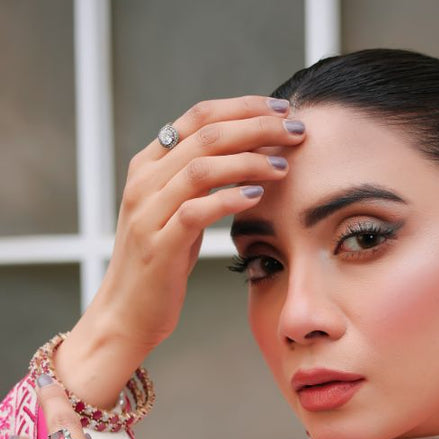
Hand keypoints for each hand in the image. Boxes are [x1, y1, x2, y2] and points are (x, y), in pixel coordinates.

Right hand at [55, 95, 305, 405]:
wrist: (126, 315)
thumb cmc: (159, 266)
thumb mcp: (177, 215)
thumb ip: (199, 185)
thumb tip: (246, 158)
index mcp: (148, 165)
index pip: (200, 117)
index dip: (244, 107)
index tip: (282, 110)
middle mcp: (144, 181)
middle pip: (206, 134)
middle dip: (256, 127)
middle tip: (295, 131)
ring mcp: (147, 212)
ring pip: (201, 167)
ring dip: (249, 161)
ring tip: (284, 165)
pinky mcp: (158, 245)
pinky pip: (196, 211)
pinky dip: (229, 199)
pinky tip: (258, 196)